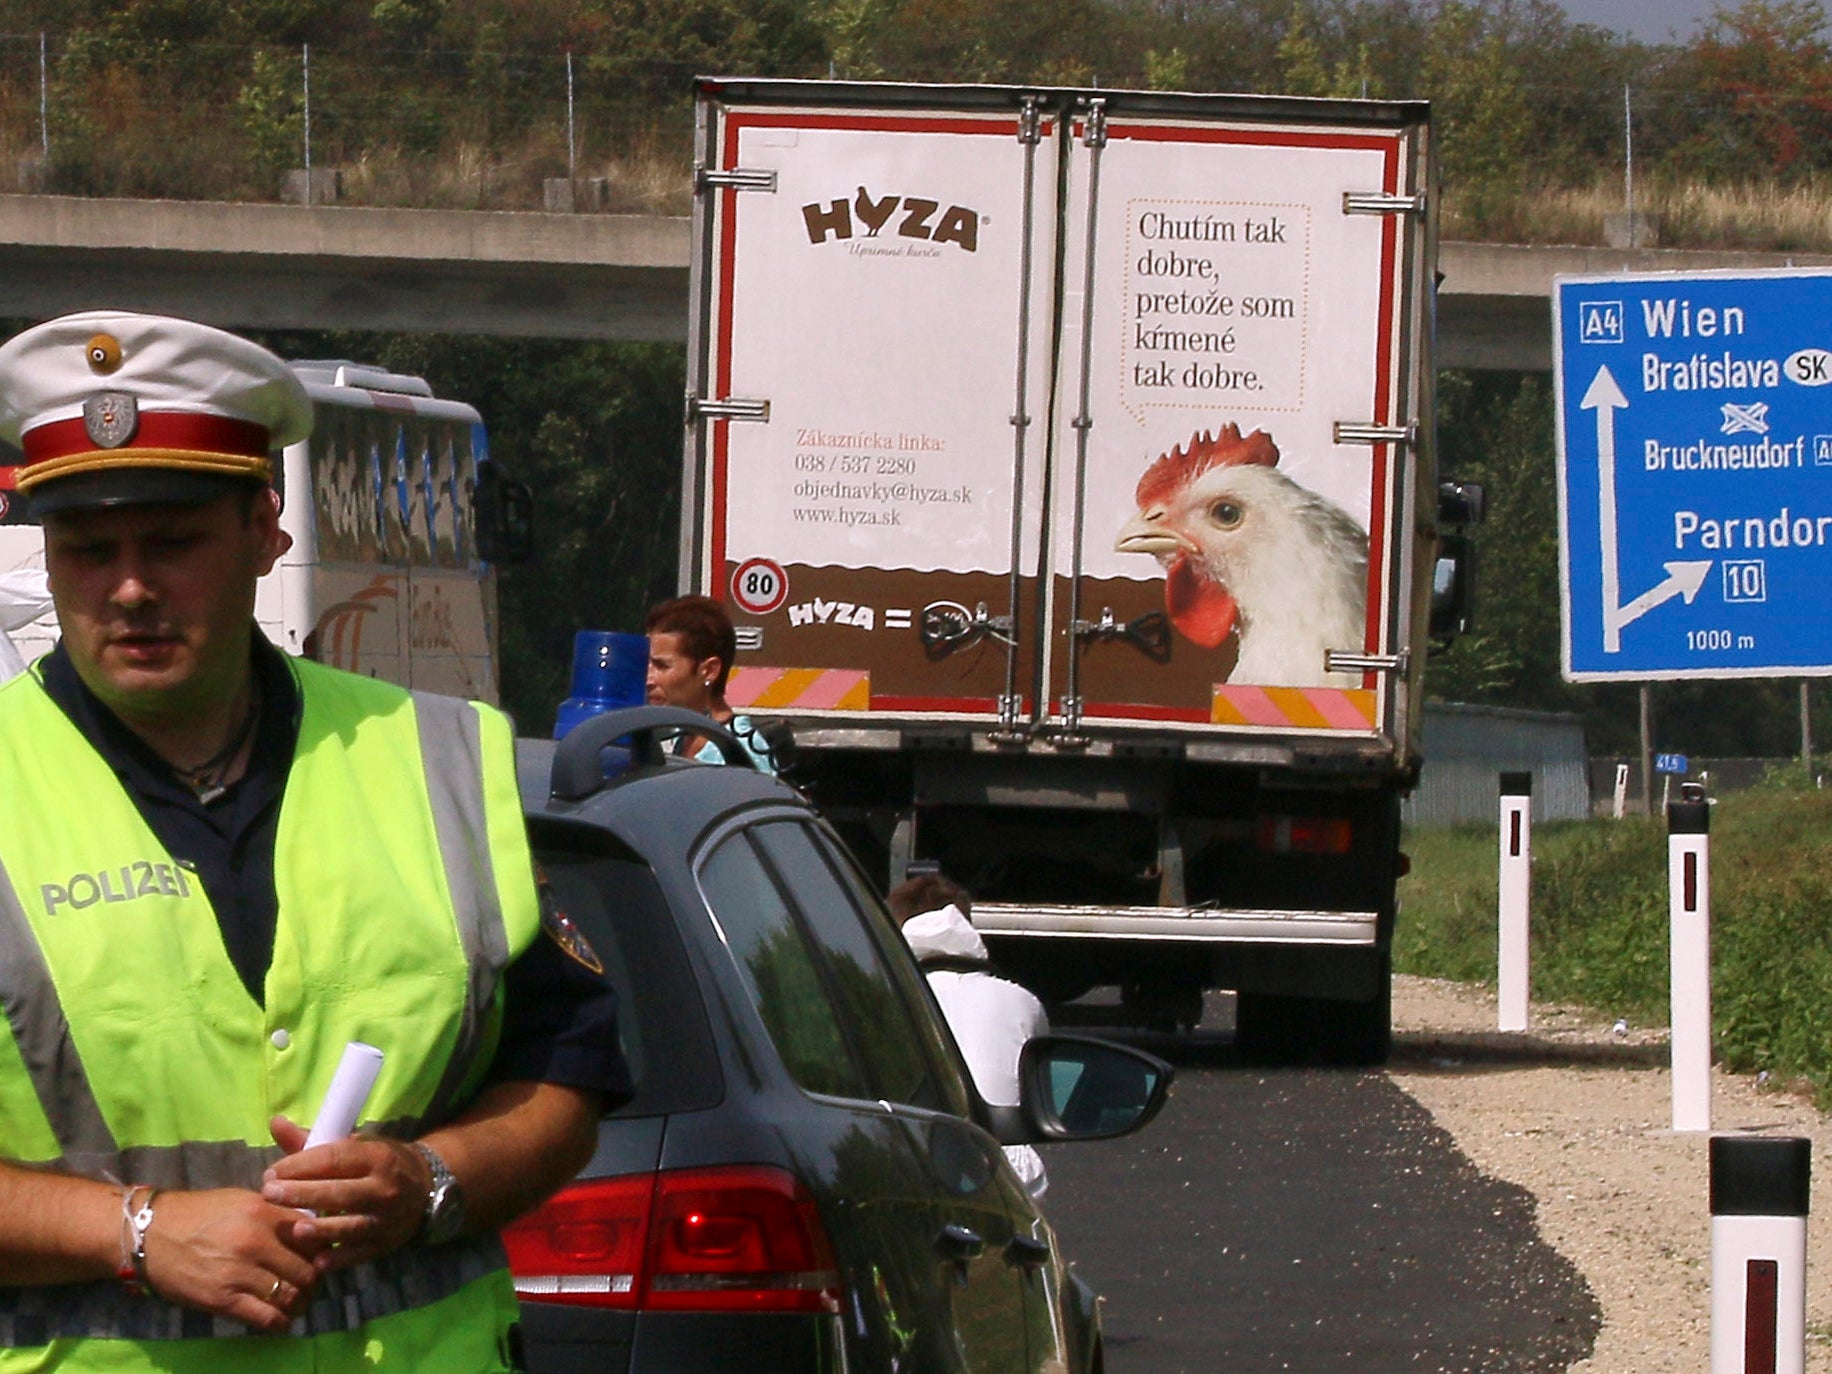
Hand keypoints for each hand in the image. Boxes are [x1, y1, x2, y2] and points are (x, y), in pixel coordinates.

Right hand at [139, 1188, 320, 1332]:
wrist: (150, 1233)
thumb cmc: (199, 1214)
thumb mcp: (244, 1200)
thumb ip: (277, 1214)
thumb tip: (310, 1228)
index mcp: (266, 1212)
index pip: (316, 1236)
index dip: (324, 1250)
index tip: (321, 1257)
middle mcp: (258, 1241)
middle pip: (309, 1269)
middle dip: (315, 1281)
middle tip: (311, 1286)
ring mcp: (240, 1272)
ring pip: (292, 1296)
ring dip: (300, 1304)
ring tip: (298, 1304)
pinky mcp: (223, 1299)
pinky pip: (267, 1317)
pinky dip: (281, 1322)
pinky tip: (281, 1321)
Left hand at [261, 1116, 431, 1274]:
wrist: (426, 1187)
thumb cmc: (380, 1163)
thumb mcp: (356, 1145)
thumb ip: (312, 1141)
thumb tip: (275, 1122)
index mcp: (376, 1156)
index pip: (334, 1159)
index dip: (300, 1165)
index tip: (271, 1173)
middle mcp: (384, 1187)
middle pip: (339, 1192)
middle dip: (302, 1193)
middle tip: (268, 1194)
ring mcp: (387, 1218)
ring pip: (350, 1225)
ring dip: (322, 1229)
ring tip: (294, 1229)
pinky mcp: (386, 1243)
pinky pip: (360, 1253)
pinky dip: (340, 1258)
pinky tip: (318, 1263)